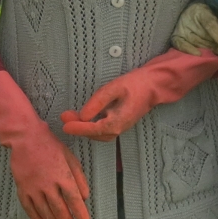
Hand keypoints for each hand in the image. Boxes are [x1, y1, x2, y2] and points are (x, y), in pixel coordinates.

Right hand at [0, 72, 90, 218]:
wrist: (25, 138)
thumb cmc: (50, 145)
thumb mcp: (70, 157)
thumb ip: (79, 177)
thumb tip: (85, 196)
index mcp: (63, 176)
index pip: (74, 200)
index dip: (80, 214)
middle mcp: (49, 184)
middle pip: (60, 209)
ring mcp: (34, 187)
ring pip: (45, 211)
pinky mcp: (22, 188)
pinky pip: (29, 207)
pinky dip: (36, 218)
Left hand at [61, 49, 217, 140]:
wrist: (154, 86)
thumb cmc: (135, 84)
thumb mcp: (114, 88)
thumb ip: (97, 102)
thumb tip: (83, 115)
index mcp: (118, 121)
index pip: (94, 129)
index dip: (78, 128)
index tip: (64, 125)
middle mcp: (119, 128)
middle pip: (94, 134)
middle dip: (77, 127)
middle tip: (63, 117)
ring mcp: (121, 127)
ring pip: (98, 134)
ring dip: (83, 128)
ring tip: (69, 117)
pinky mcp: (120, 123)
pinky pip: (103, 130)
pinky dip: (91, 127)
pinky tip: (83, 119)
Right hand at [172, 1, 217, 56]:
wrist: (194, 8)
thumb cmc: (211, 9)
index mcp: (200, 9)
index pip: (210, 25)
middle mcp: (188, 18)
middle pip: (204, 37)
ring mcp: (180, 28)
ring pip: (197, 43)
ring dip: (211, 49)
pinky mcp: (176, 36)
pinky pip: (180, 45)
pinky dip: (189, 51)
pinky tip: (200, 55)